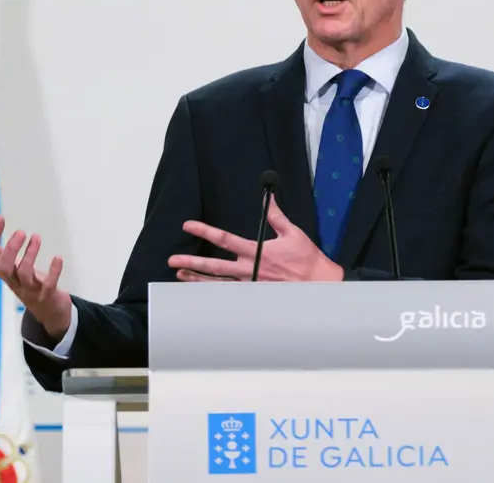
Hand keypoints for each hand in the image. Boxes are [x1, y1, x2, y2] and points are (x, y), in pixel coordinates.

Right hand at [0, 215, 72, 338]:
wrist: (47, 309)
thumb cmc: (25, 282)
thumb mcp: (8, 265)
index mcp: (3, 270)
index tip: (0, 217)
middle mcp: (13, 280)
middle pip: (4, 268)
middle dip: (10, 250)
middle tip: (20, 231)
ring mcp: (29, 289)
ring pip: (25, 274)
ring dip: (30, 255)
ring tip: (36, 237)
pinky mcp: (46, 295)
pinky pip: (48, 285)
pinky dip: (53, 272)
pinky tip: (58, 258)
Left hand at [168, 198, 343, 281]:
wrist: (320, 285)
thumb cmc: (308, 260)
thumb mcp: (293, 233)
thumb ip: (276, 216)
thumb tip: (268, 198)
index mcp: (257, 252)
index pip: (225, 239)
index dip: (205, 230)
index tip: (189, 225)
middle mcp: (250, 270)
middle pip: (214, 266)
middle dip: (192, 261)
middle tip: (173, 259)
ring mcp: (250, 285)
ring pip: (218, 283)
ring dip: (197, 279)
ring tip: (180, 274)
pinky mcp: (255, 296)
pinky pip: (229, 295)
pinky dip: (213, 293)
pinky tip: (201, 291)